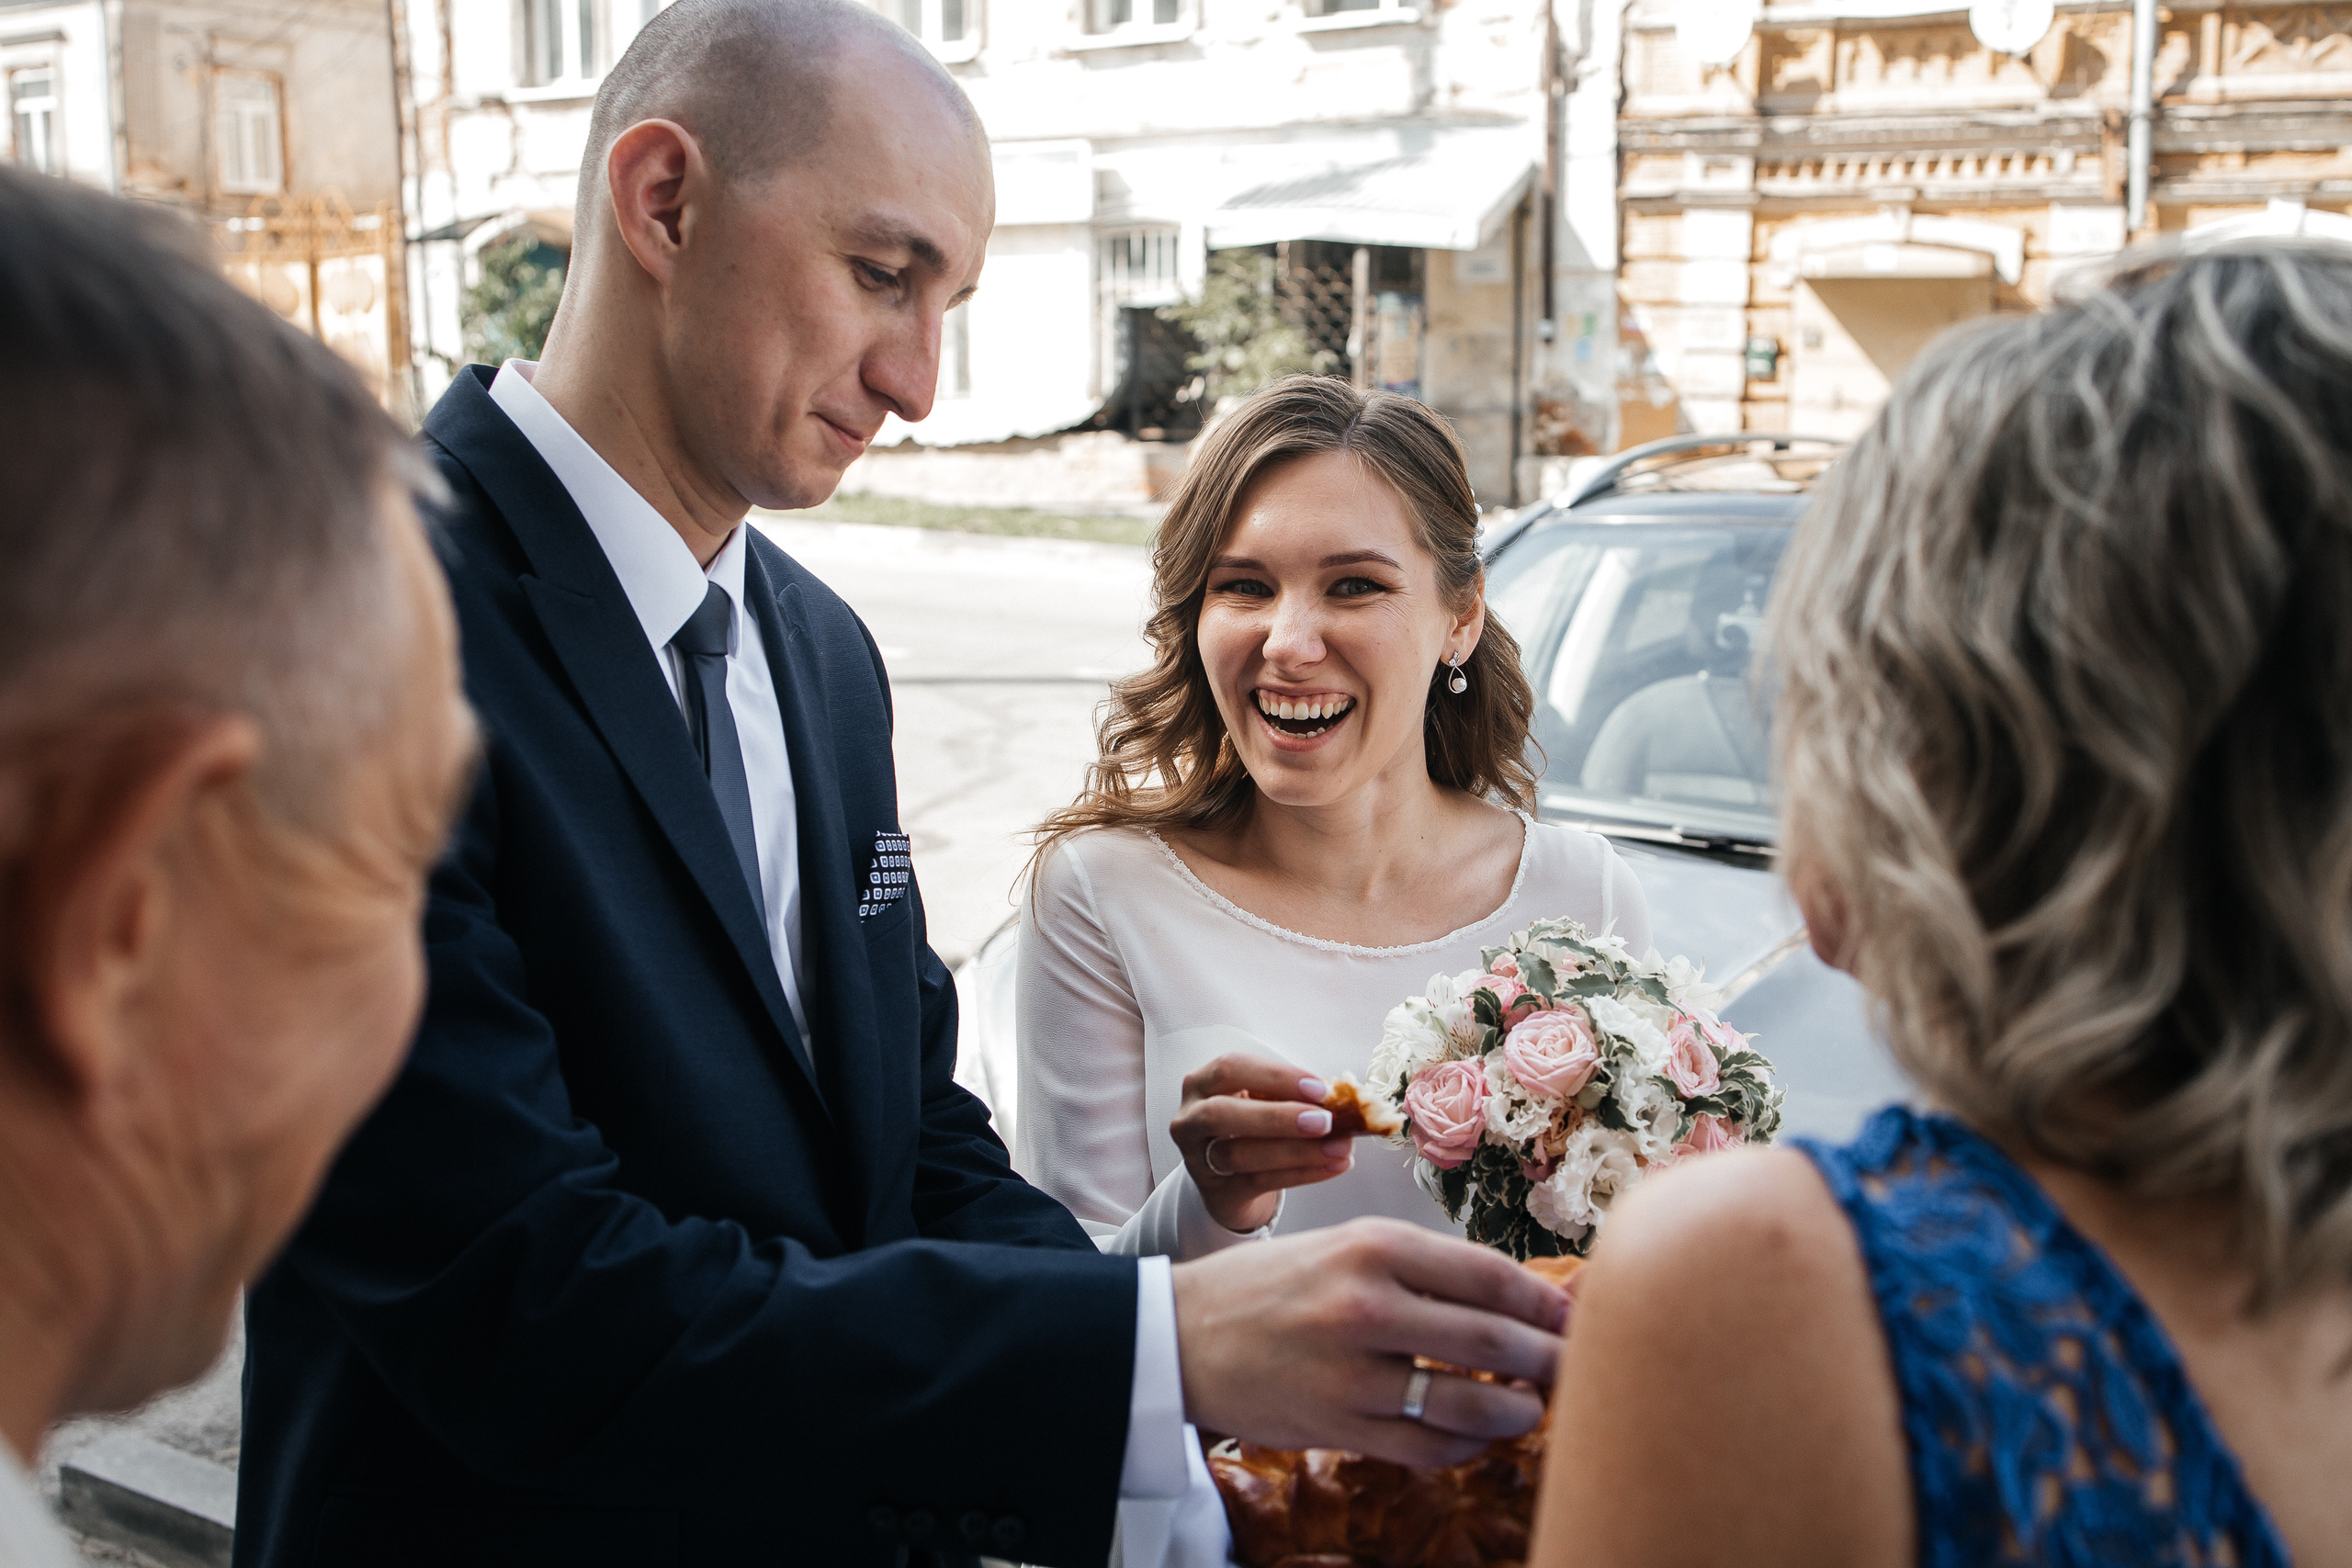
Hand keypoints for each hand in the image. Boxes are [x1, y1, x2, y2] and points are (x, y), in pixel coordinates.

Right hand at [1170, 1054, 1355, 1232]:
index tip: (1319, 1089)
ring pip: (1239, 1154)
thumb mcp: (1262, 1103)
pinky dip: (1302, 1174)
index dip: (1275, 1076)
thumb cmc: (1250, 1129)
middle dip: (1278, 1116)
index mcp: (1202, 1084)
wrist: (1230, 1181)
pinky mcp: (1217, 1192)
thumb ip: (1292, 1096)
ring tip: (1339, 1148)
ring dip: (1296, 1150)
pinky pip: (1259, 1182)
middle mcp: (1190, 1119)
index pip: (1231, 1068)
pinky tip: (1333, 1166)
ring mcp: (1198, 1158)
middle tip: (1324, 1121)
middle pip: (1222, 1112)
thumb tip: (1342, 1097)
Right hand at [1170, 1218, 1568, 1468]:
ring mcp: (1352, 1373)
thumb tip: (1519, 1294)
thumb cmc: (1276, 1286)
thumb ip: (1425, 1267)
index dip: (1546, 1301)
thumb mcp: (1345, 1246)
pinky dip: (1466, 1445)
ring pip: (1467, 1402)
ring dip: (1516, 1410)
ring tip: (1532, 1405)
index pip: (1490, 1274)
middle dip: (1548, 1358)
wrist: (1181, 1335)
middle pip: (1491, 1338)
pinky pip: (1427, 1448)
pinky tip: (1477, 1433)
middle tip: (1577, 1366)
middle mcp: (1366, 1305)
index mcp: (1374, 1245)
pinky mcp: (1338, 1426)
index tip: (1573, 1315)